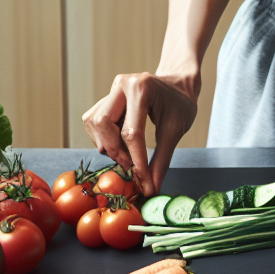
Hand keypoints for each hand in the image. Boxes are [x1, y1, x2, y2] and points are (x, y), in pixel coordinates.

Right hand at [82, 72, 197, 197]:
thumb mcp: (175, 131)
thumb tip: (151, 189)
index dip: (136, 161)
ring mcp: (112, 88)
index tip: (143, 183)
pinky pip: (94, 120)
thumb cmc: (180, 105)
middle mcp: (122, 84)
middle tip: (130, 166)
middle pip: (103, 124)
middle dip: (115, 151)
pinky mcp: (106, 96)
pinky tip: (120, 140)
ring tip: (127, 153)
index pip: (132, 132)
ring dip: (107, 144)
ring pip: (94, 123)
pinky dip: (104, 137)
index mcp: (142, 88)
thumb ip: (161, 161)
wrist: (178, 85)